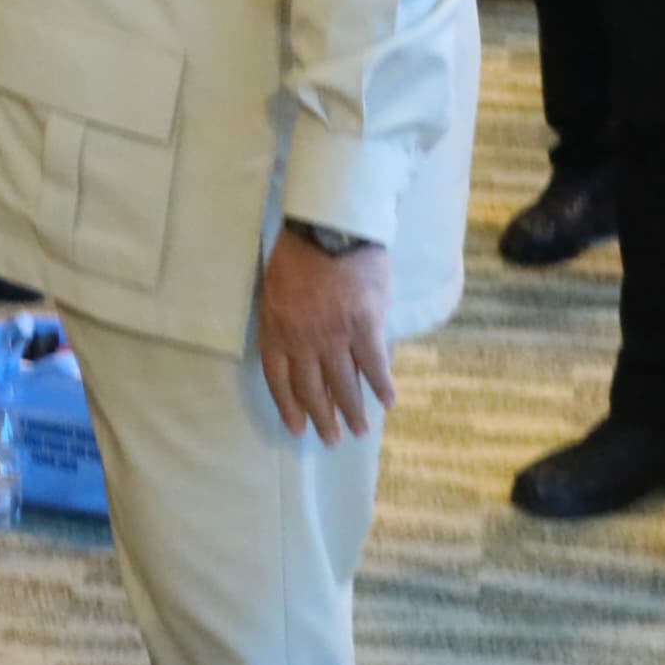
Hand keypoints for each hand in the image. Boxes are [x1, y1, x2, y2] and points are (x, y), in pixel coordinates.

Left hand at [255, 229, 394, 443]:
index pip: (279, 379)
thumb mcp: (276, 288)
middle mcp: (303, 340)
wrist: (329, 225)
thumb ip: (285, 320)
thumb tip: (301, 347)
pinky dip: (382, 386)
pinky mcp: (365, 326)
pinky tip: (388, 402)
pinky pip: (374, 364)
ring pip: (343, 383)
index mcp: (276, 329)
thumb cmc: (298, 250)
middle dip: (322, 418)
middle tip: (331, 439)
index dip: (289, 407)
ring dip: (353, 411)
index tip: (297, 428)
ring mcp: (334, 335)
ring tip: (361, 430)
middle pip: (312, 388)